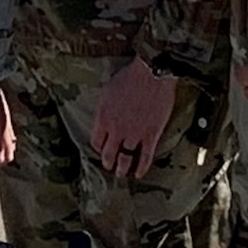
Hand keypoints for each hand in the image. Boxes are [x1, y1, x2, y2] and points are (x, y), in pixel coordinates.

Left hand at [89, 58, 177, 178]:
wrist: (152, 74)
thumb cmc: (130, 77)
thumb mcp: (108, 91)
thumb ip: (105, 108)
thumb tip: (106, 115)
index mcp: (103, 118)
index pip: (96, 141)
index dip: (98, 147)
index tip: (101, 149)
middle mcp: (116, 130)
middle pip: (108, 153)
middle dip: (108, 162)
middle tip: (109, 167)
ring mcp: (134, 134)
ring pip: (125, 158)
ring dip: (122, 168)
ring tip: (122, 173)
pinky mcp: (151, 135)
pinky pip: (145, 157)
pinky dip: (142, 167)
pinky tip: (139, 174)